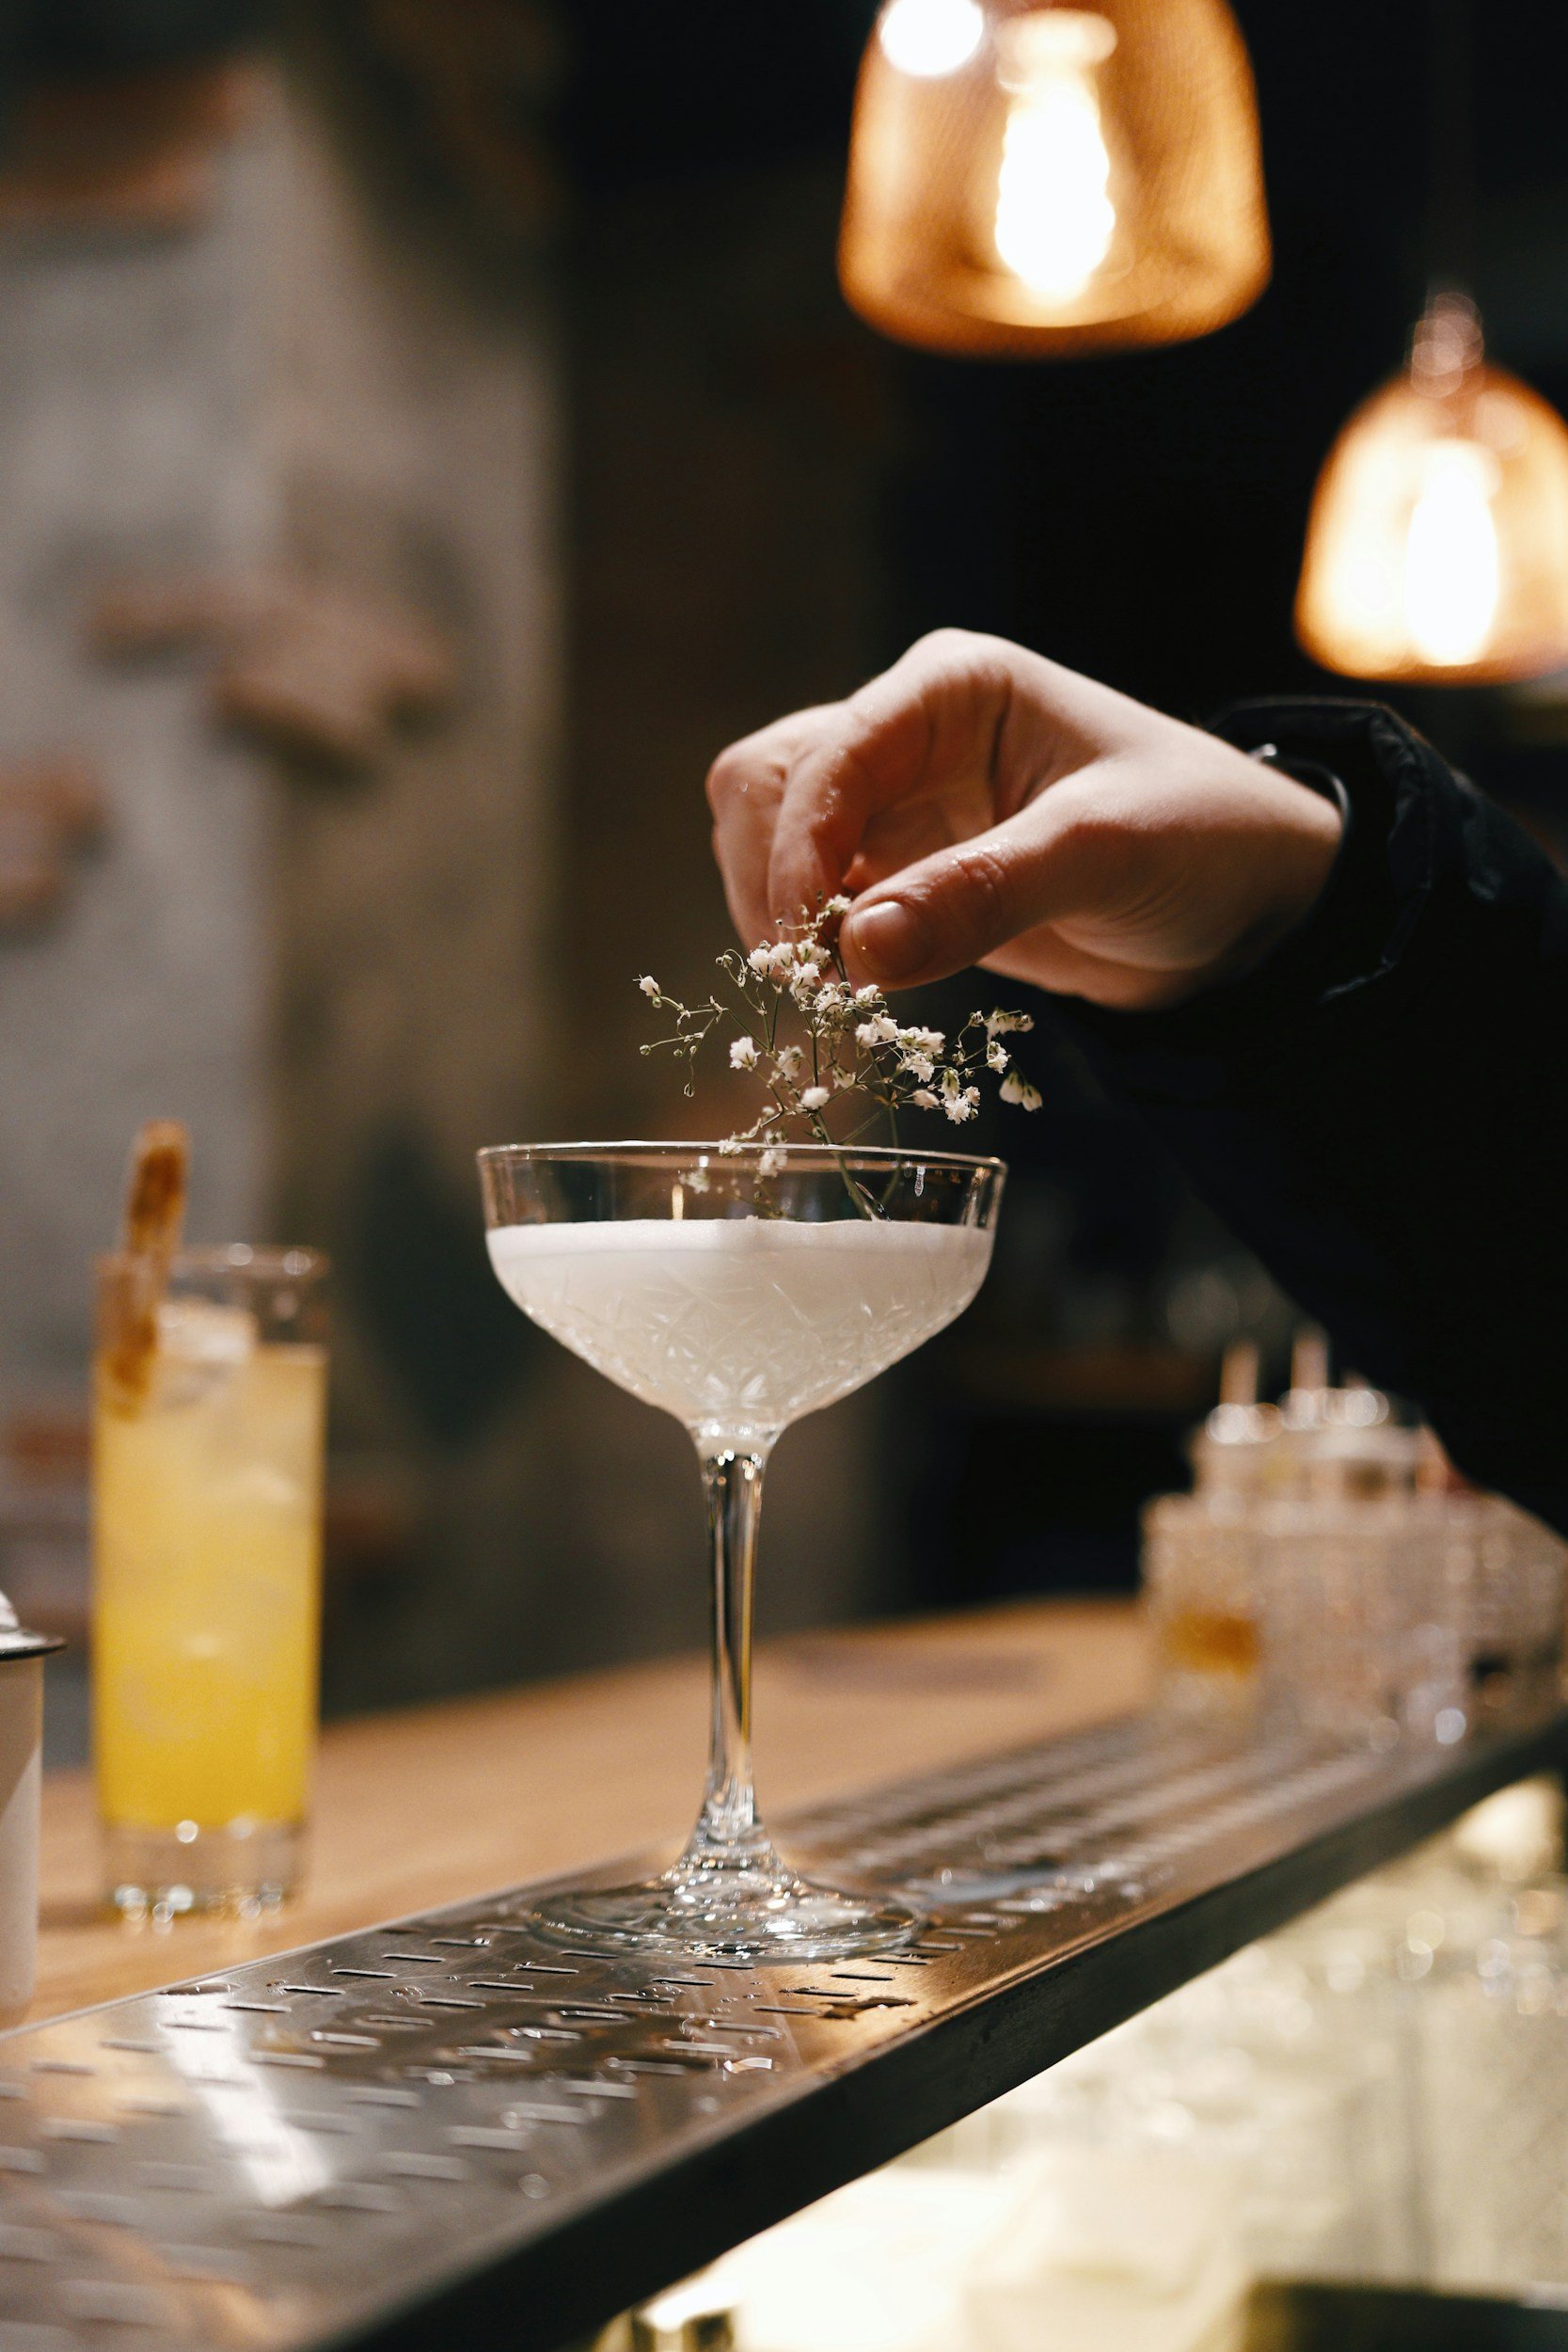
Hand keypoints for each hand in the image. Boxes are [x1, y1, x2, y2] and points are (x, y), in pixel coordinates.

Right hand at [706, 630, 1342, 1011]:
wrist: (1250, 904)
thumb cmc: (1201, 839)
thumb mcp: (1101, 855)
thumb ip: (981, 894)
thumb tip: (859, 950)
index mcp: (952, 688)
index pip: (825, 755)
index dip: (797, 850)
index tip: (812, 947)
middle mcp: (908, 732)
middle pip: (765, 784)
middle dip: (769, 878)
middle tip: (809, 977)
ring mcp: (899, 802)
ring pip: (771, 839)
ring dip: (779, 915)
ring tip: (834, 992)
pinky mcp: (904, 871)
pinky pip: (817, 900)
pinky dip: (814, 947)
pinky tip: (851, 994)